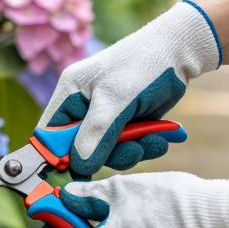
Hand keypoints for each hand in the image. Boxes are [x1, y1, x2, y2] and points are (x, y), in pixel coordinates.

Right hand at [39, 1, 220, 176]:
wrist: (179, 53)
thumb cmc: (143, 65)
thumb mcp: (117, 98)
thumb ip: (96, 133)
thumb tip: (80, 167)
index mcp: (69, 94)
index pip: (49, 135)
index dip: (57, 157)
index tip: (76, 174)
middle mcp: (83, 107)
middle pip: (80, 150)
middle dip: (107, 155)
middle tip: (131, 150)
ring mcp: (105, 117)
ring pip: (106, 153)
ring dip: (130, 152)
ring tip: (152, 141)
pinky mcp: (125, 124)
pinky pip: (126, 148)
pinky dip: (142, 147)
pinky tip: (159, 138)